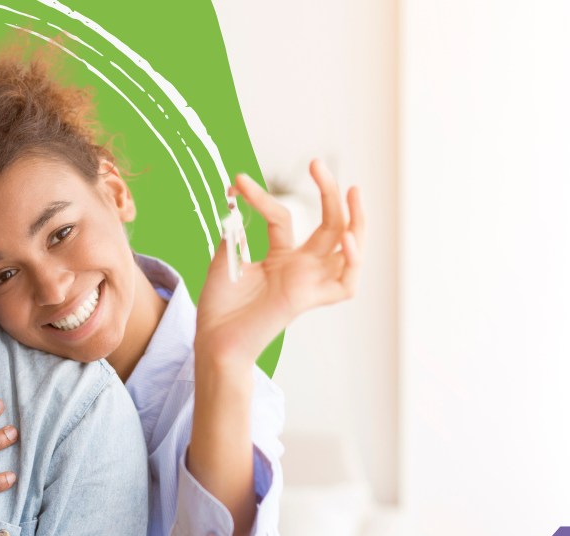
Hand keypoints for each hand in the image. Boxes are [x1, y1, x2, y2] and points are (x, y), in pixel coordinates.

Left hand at [196, 159, 365, 365]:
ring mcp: (308, 283)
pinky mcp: (308, 300)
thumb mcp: (226, 256)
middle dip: (329, 192)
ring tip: (353, 191)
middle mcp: (301, 269)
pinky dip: (352, 263)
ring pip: (349, 250)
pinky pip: (345, 284)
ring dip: (357, 220)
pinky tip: (348, 241)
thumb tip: (236, 193)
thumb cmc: (220, 306)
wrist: (213, 339)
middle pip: (331, 225)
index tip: (237, 182)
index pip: (284, 218)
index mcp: (282, 259)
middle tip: (317, 163)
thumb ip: (237, 228)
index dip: (262, 197)